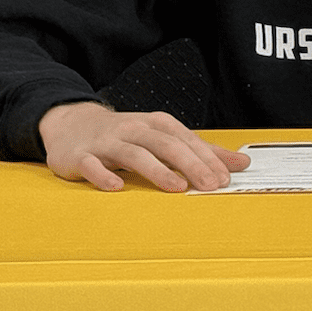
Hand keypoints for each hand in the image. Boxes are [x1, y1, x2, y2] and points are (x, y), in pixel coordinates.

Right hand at [38, 100, 249, 191]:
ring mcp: (106, 142)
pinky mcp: (80, 156)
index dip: (206, 157)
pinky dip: (104, 175)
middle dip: (190, 164)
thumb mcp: (162, 137)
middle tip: (210, 184)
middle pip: (165, 144)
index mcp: (155, 123)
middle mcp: (133, 129)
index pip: (186, 139)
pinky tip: (117, 187)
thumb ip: (200, 151)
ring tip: (177, 187)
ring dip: (157, 170)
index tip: (225, 177)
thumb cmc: (124, 134)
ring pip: (134, 153)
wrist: (70, 124)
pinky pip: (92, 166)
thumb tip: (240, 163)